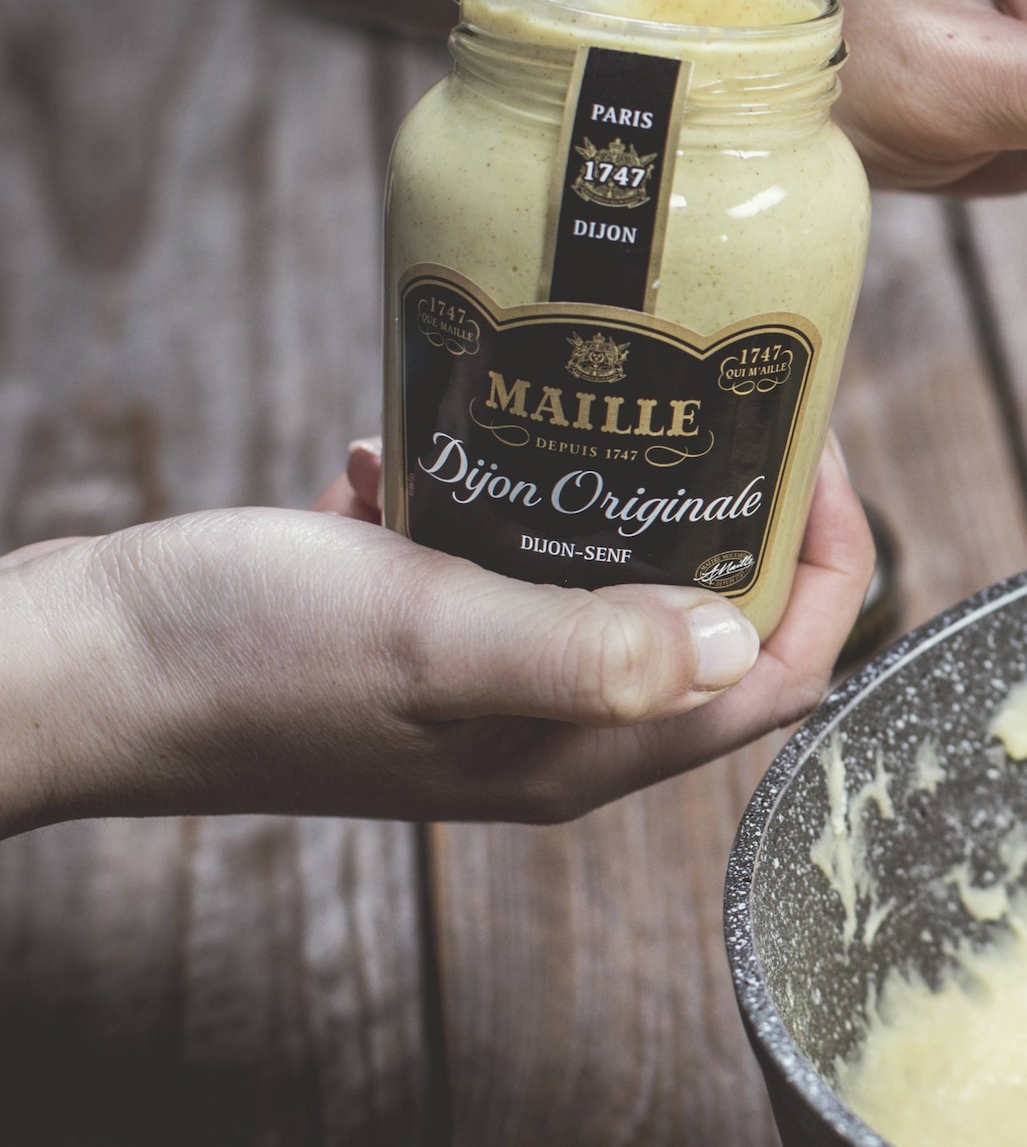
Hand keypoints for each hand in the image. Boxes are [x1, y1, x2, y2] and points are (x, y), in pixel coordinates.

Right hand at [0, 440, 872, 835]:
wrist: (70, 670)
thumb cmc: (238, 659)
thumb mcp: (433, 635)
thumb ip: (587, 648)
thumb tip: (737, 639)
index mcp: (580, 750)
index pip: (774, 680)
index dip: (831, 572)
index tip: (816, 454)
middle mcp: (544, 731)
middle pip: (704, 622)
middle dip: (731, 513)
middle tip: (726, 396)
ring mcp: (471, 686)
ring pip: (593, 579)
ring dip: (600, 493)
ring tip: (579, 399)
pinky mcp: (397, 637)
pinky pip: (477, 556)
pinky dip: (467, 491)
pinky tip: (407, 444)